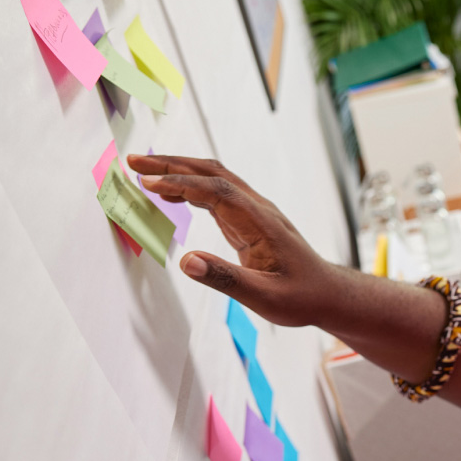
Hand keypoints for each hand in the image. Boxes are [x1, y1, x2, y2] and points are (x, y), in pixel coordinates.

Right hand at [129, 154, 337, 326]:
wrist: (327, 294)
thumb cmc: (300, 297)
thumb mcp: (264, 297)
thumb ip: (225, 279)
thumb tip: (186, 262)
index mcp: (261, 222)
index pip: (216, 191)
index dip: (181, 183)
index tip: (147, 182)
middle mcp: (257, 210)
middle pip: (213, 174)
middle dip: (172, 164)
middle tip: (133, 163)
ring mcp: (254, 213)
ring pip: (214, 180)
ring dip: (179, 172)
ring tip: (143, 174)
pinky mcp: (249, 221)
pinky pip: (216, 195)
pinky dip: (190, 189)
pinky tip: (171, 194)